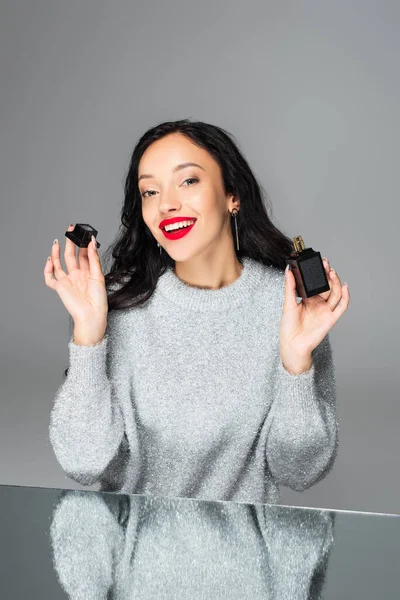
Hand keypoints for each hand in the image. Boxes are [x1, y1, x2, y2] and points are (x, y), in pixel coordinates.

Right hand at [44, 224, 107, 343]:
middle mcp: (77, 276)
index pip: (84, 255)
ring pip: (59, 264)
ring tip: (58, 240)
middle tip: (71, 230)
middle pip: (71, 256)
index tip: (85, 233)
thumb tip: (92, 242)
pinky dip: (47, 269)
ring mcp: (68, 281)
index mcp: (88, 273)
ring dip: (58, 252)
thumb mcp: (99, 276)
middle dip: (71, 243)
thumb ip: (94, 258)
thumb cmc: (98, 300)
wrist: (92, 315)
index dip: (84, 244)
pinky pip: (49, 278)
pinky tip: (49, 260)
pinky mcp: (60, 288)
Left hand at [279, 257, 349, 372]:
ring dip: (336, 282)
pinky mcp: (331, 318)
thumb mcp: (287, 304)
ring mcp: (326, 310)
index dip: (319, 273)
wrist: (292, 345)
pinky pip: (342, 306)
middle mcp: (318, 303)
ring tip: (332, 273)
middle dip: (328, 274)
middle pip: (327, 286)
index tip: (319, 262)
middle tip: (326, 264)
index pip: (316, 283)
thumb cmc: (288, 328)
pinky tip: (345, 286)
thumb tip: (288, 270)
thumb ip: (290, 287)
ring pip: (335, 293)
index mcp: (308, 299)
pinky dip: (346, 296)